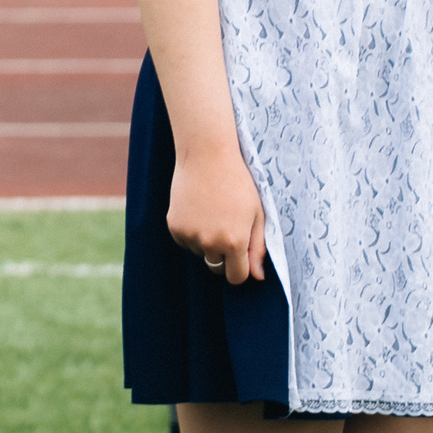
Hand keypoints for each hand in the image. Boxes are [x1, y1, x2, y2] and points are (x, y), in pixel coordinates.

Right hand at [167, 146, 268, 285]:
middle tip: (226, 228)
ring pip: (200, 253)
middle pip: (217, 267)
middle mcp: (210, 243)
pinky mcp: (174, 226)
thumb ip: (258, 248)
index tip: (241, 255)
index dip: (240, 268)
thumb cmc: (238, 183)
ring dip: (206, 242)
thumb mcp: (257, 214)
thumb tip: (258, 277)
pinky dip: (191, 232)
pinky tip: (197, 210)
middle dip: (223, 256)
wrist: (206, 156)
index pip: (236, 277)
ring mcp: (190, 235)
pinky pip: (185, 241)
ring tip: (212, 213)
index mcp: (235, 242)